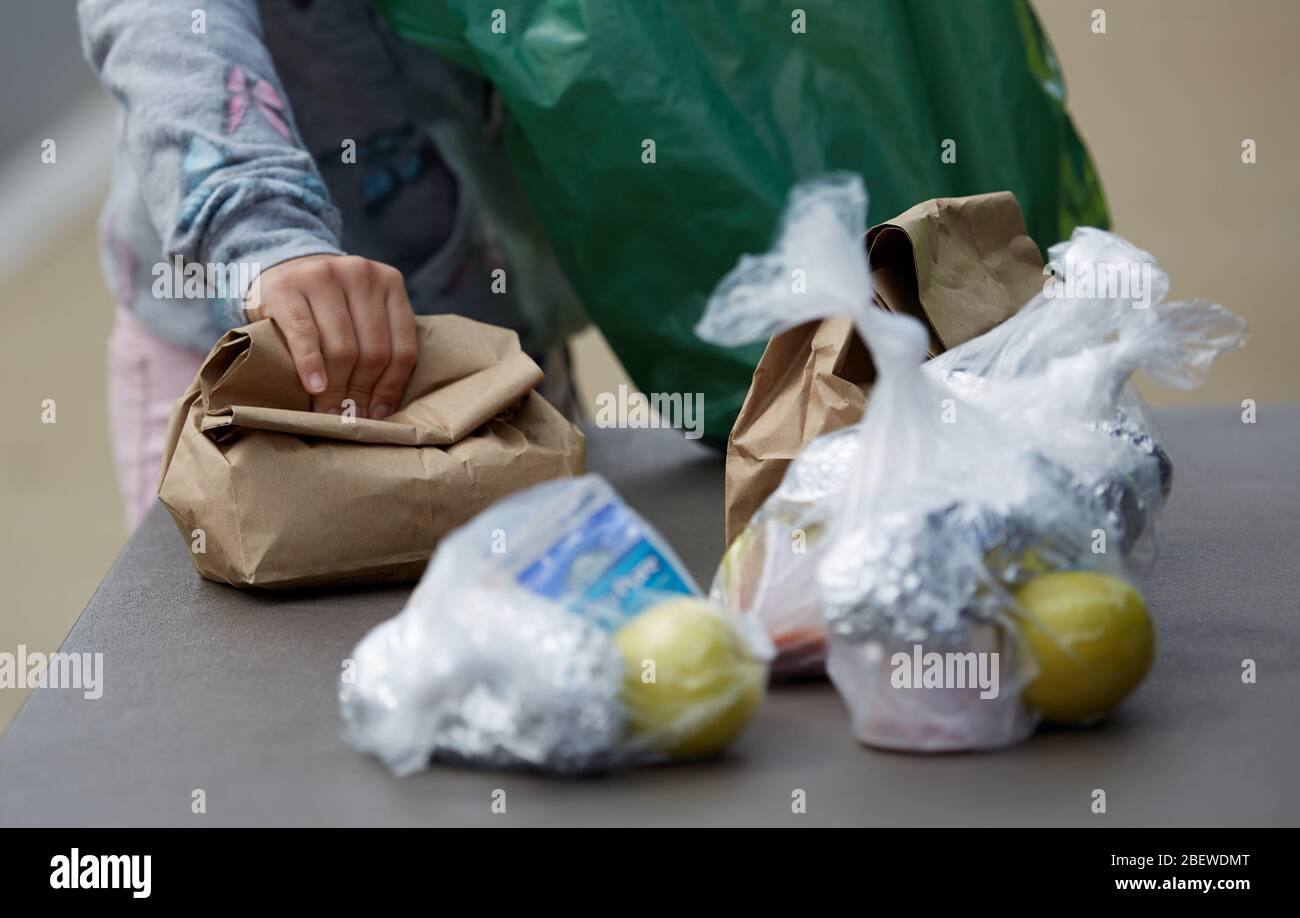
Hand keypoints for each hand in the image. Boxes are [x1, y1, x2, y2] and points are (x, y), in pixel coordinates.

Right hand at [245, 255, 416, 418]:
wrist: (280, 269)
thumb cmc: (327, 306)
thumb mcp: (361, 314)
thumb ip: (377, 345)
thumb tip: (378, 411)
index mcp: (390, 283)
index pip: (403, 348)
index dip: (391, 388)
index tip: (378, 415)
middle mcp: (361, 274)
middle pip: (373, 351)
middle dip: (362, 392)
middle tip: (350, 418)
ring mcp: (324, 276)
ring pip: (343, 347)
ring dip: (338, 387)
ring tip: (332, 413)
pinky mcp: (287, 287)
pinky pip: (305, 335)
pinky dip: (311, 365)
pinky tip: (315, 388)